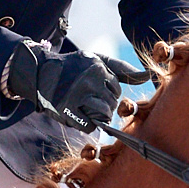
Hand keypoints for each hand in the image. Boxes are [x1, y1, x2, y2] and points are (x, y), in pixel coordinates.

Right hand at [6, 43, 138, 129]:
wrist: (41, 72)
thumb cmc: (73, 67)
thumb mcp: (96, 61)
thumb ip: (121, 69)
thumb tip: (147, 75)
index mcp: (97, 68)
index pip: (116, 90)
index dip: (108, 93)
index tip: (95, 89)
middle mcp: (88, 81)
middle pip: (111, 104)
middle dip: (103, 105)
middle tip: (88, 99)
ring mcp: (76, 96)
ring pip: (103, 115)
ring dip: (96, 115)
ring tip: (84, 107)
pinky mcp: (66, 110)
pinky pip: (88, 126)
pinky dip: (86, 124)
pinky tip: (78, 114)